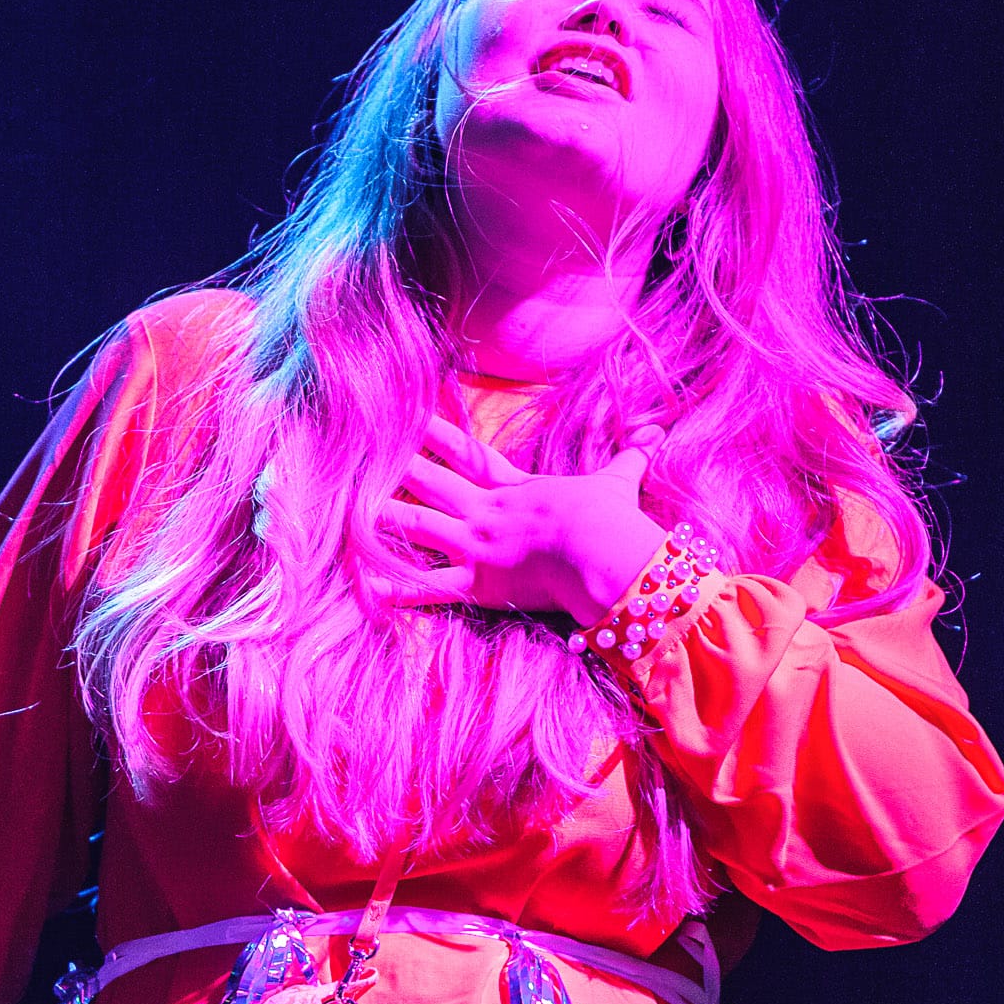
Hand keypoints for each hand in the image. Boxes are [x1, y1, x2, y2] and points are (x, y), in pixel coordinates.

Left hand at [376, 415, 667, 625]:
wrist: (602, 552)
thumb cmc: (609, 519)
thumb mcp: (617, 482)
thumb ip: (629, 459)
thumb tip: (655, 435)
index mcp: (514, 489)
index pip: (468, 454)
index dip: (435, 434)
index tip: (408, 416)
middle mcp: (486, 513)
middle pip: (429, 484)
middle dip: (394, 470)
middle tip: (359, 454)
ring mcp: (477, 547)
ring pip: (418, 527)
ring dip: (383, 519)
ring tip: (348, 511)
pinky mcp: (477, 584)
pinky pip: (429, 587)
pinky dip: (398, 587)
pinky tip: (366, 583)